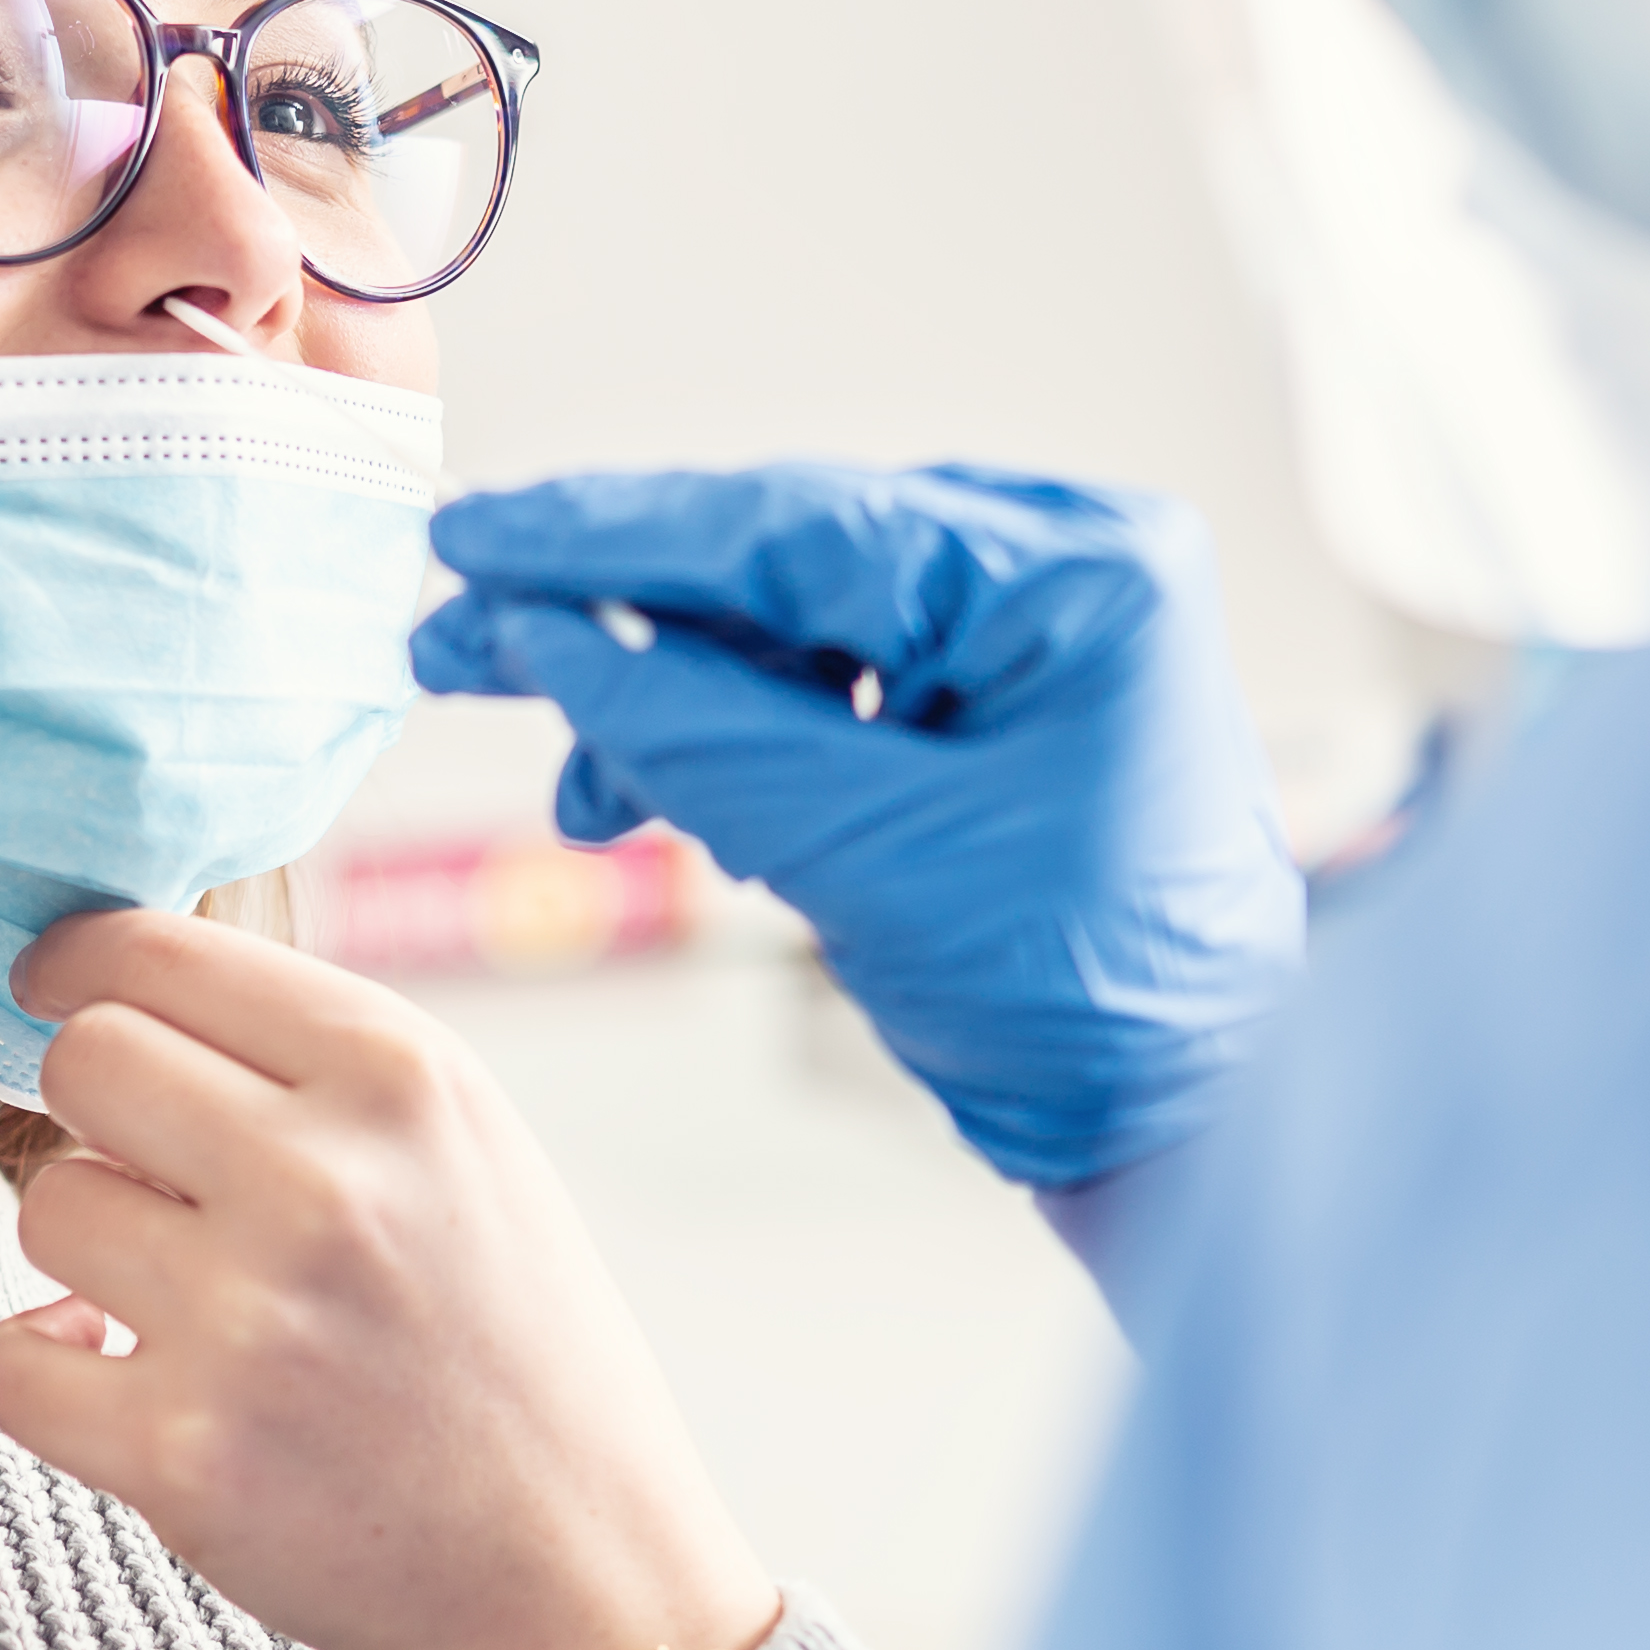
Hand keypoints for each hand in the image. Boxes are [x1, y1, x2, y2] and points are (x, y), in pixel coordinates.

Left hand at [0, 909, 777, 1649]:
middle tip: (154, 1183)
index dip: (78, 965)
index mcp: (403, 1077)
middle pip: (81, 1057)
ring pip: (45, 1204)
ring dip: (89, 1252)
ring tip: (187, 1305)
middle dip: (97, 1117)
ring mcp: (249, 1319)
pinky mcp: (183, 1454)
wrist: (575, 1586)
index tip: (53, 989)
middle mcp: (326, 1179)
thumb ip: (314, 1062)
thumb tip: (107, 993)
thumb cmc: (510, 1353)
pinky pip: (11, 1359)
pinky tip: (124, 1381)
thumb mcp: (469, 1150)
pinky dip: (48, 1371)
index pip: (156, 952)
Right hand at [410, 465, 1304, 1187]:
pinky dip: (743, 740)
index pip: (792, 523)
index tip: (472, 539)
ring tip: (587, 798)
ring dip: (673, 700)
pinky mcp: (1003, 696)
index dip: (609, 536)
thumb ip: (697, 730)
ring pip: (795, 626)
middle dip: (619, 622)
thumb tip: (547, 636)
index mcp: (1070, 573)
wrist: (1192, 1126)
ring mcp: (1037, 627)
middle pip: (784, 562)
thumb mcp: (866, 856)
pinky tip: (677, 803)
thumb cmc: (1084, 1001)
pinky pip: (835, 682)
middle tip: (457, 646)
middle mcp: (1062, 566)